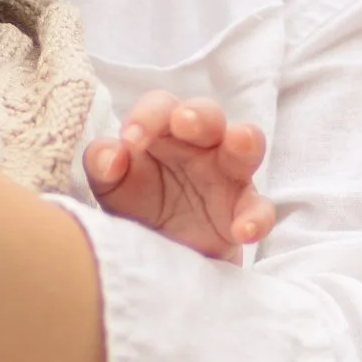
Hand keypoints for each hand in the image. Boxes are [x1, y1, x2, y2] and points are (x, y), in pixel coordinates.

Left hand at [84, 92, 274, 260]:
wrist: (158, 255)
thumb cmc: (136, 205)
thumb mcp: (109, 186)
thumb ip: (102, 164)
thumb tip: (113, 154)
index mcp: (165, 131)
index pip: (161, 106)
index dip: (147, 117)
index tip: (131, 141)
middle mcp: (200, 145)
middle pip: (208, 114)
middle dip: (198, 114)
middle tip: (184, 122)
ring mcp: (228, 175)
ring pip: (247, 146)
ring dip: (245, 140)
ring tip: (239, 141)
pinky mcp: (244, 210)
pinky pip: (259, 207)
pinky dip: (256, 217)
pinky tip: (243, 230)